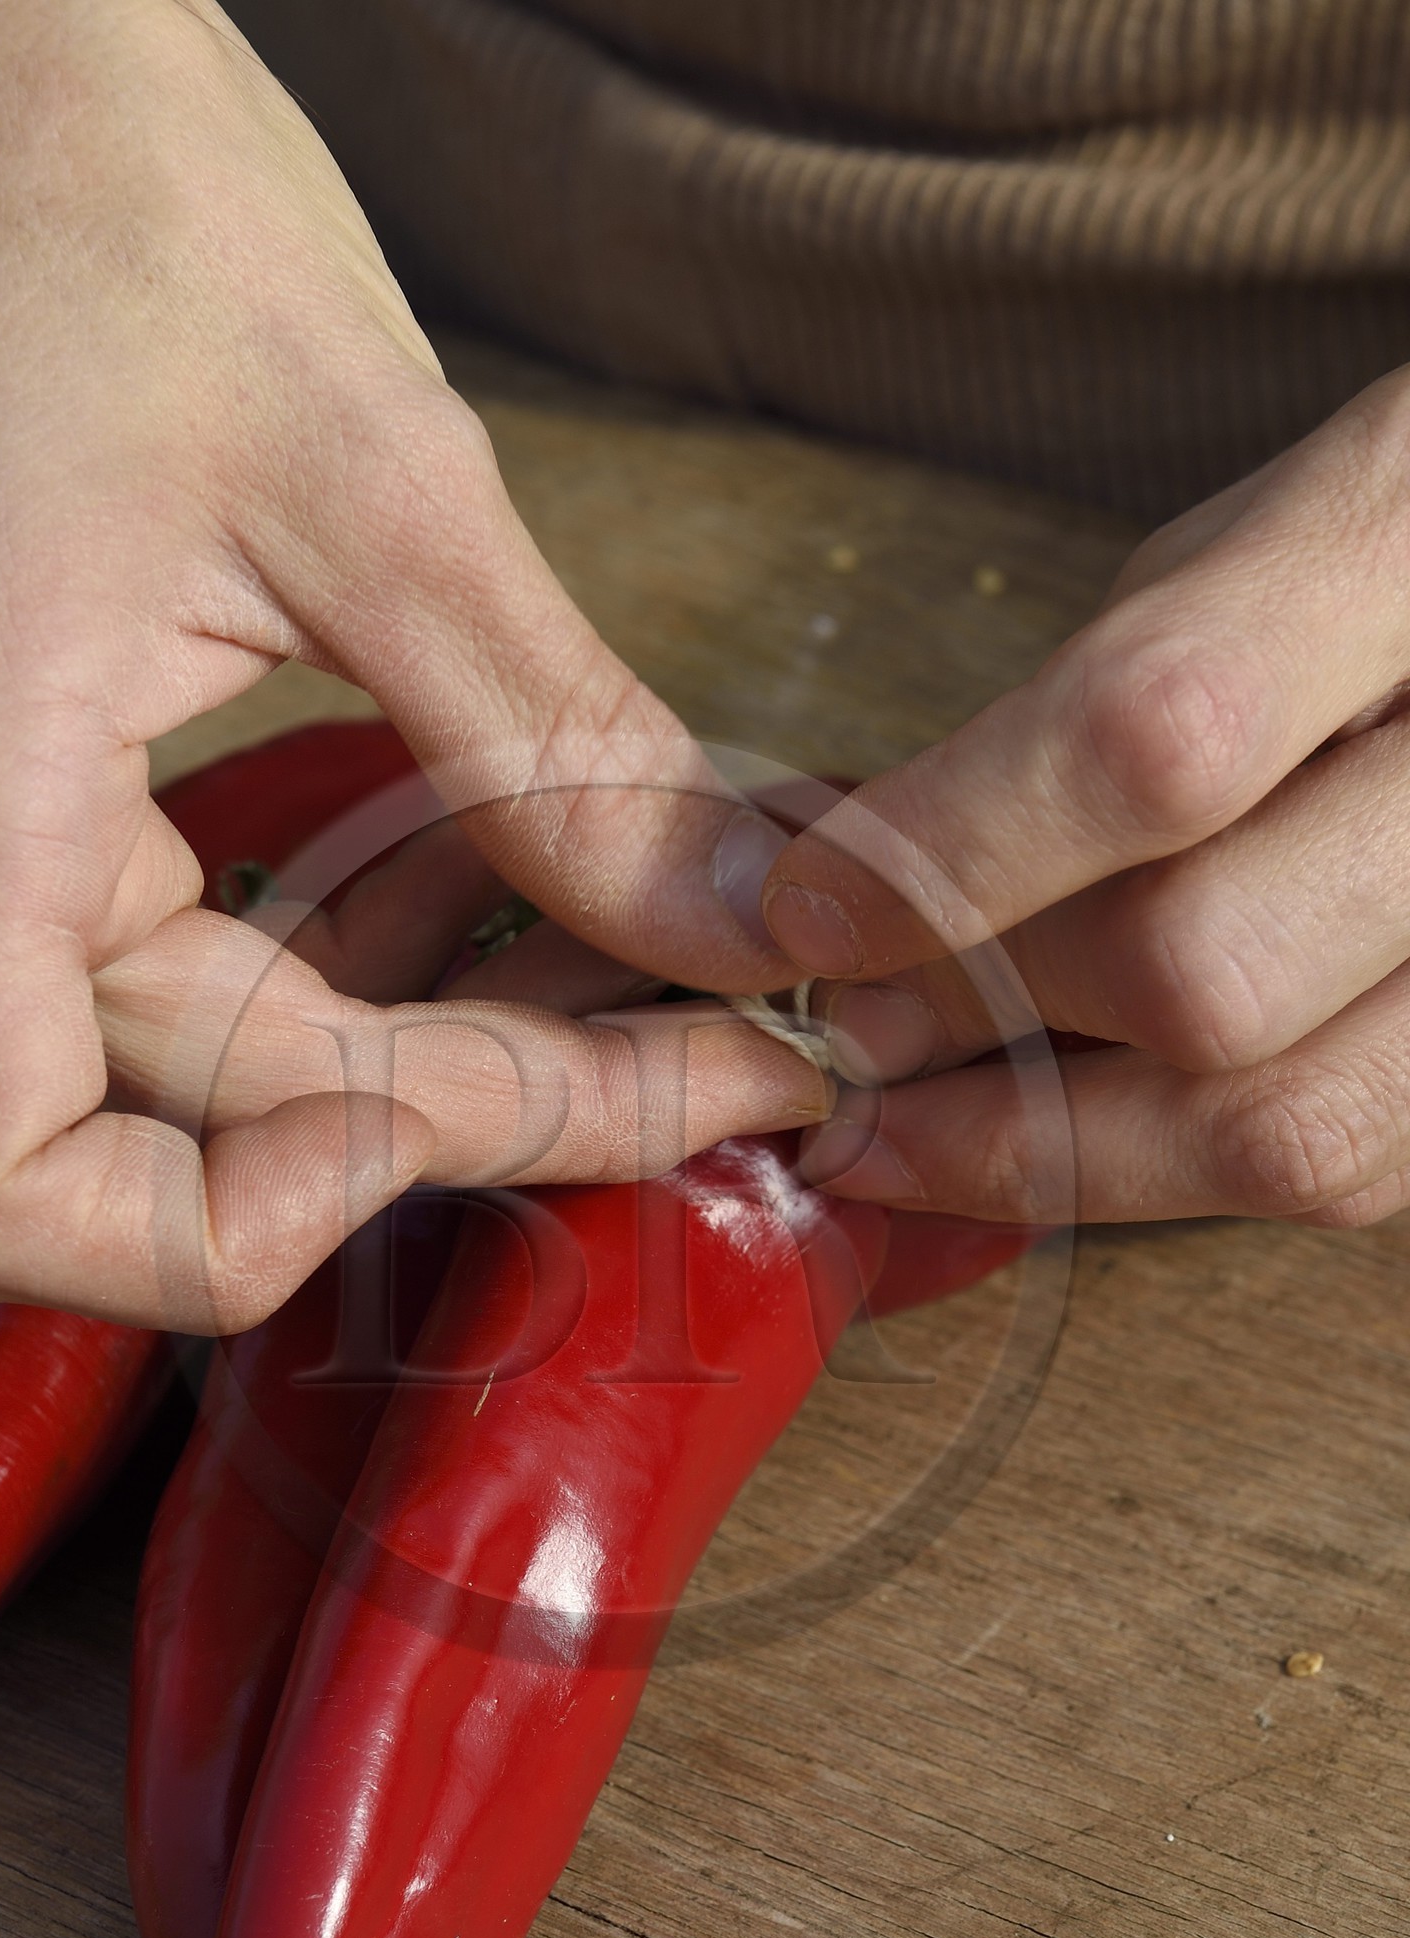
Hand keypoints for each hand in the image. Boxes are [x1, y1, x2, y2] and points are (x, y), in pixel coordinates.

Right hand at [0, 0, 816, 1332]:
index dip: (228, 1231)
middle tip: (723, 1054)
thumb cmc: (109, 197)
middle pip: (181, 1137)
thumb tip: (732, 932)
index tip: (464, 1116)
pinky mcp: (29, 797)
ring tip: (662, 992)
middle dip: (472, 1112)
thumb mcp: (378, 481)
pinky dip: (369, 968)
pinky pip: (204, 965)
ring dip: (436, 1056)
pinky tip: (513, 906)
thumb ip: (555, 747)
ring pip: (212, 1070)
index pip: (3, 1198)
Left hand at [743, 369, 1409, 1227]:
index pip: (1156, 739)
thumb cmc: (1385, 561)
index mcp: (1408, 550)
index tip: (803, 907)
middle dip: (984, 1010)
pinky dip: (1169, 1172)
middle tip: (847, 1029)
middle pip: (1204, 967)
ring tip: (902, 1134)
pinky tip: (1057, 1141)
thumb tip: (849, 902)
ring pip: (1281, 1123)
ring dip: (1049, 1148)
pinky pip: (1345, 1169)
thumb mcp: (1231, 560)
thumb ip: (1074, 714)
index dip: (948, 852)